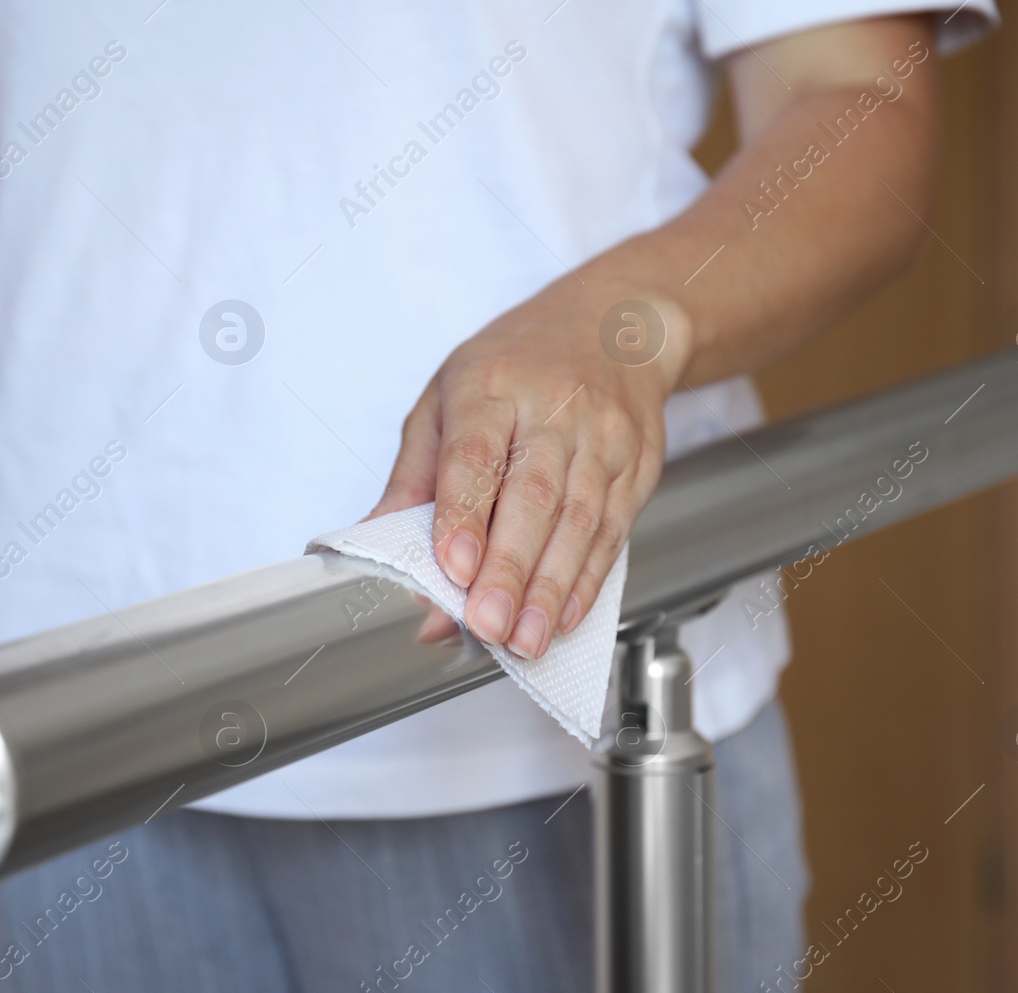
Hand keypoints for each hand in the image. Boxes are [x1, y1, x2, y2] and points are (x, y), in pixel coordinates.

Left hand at [371, 275, 687, 658]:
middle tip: (486, 625)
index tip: (452, 566)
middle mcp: (554, 409)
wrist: (617, 326)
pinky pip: (613, 530)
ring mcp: (602, 438)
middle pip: (533, 497)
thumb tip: (379, 538)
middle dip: (508, 570)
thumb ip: (416, 472)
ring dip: (550, 589)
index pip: (477, 454)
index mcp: (492, 385)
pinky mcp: (637, 465)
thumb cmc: (518, 363)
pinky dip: (588, 580)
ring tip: (524, 641)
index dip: (465, 513)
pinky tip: (565, 616)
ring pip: (578, 521)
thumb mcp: (447, 396)